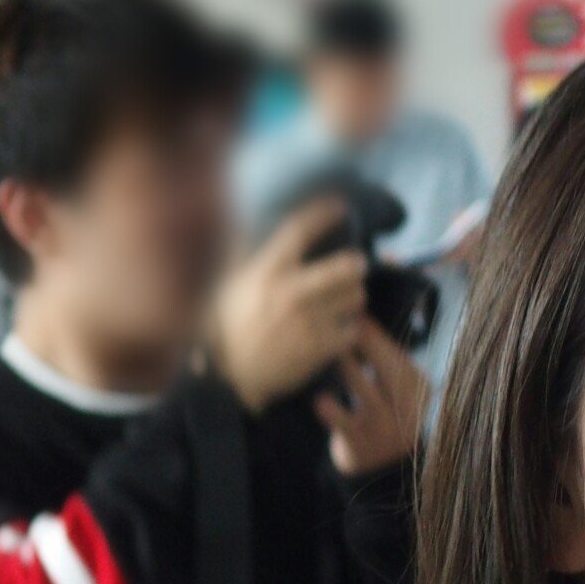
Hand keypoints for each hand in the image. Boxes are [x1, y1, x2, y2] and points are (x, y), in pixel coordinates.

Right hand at [212, 198, 367, 412]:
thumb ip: (239, 253)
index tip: (339, 206)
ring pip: (354, 298)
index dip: (322, 214)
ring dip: (355, 296)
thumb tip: (242, 222)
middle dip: (357, 264)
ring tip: (348, 299)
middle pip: (344, 267)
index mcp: (267, 272)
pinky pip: (353, 330)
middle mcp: (290, 293)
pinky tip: (343, 328)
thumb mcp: (227, 286)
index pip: (299, 231)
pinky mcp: (320, 349)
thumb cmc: (229, 329)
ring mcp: (308, 322)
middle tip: (357, 265)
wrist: (232, 378)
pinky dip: (352, 328)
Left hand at [313, 317, 429, 475]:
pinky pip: (346, 424)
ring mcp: (386, 431)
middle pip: (390, 374)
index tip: (357, 315)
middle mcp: (409, 412)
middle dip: (367, 346)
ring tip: (330, 350)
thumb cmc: (382, 412)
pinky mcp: (363, 446)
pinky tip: (319, 399)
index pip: (401, 360)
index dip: (379, 337)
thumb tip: (358, 316)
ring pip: (368, 396)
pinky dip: (332, 411)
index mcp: (420, 392)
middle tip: (343, 325)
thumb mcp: (394, 387)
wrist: (379, 467)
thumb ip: (383, 357)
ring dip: (349, 370)